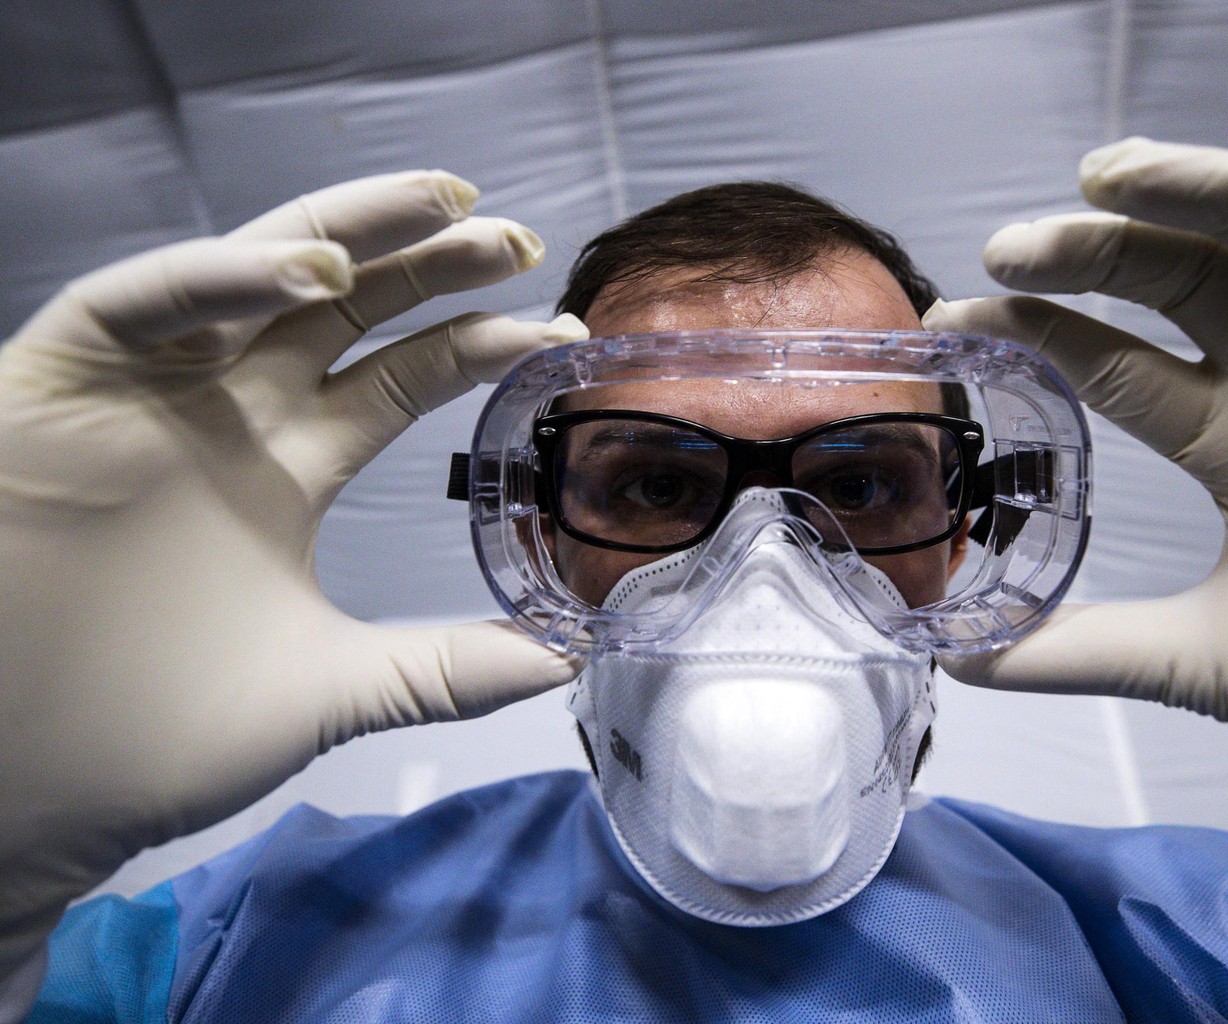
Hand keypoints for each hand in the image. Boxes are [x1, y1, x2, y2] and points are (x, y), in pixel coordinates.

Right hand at [0, 172, 587, 972]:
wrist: (23, 786)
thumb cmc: (153, 732)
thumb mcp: (330, 692)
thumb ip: (445, 670)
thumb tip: (566, 661)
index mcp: (288, 466)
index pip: (400, 377)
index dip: (478, 345)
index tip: (563, 334)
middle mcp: (228, 412)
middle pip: (345, 306)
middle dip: (431, 264)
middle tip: (519, 238)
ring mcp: (149, 389)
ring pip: (255, 272)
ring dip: (348, 231)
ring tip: (446, 204)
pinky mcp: (62, 379)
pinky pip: (146, 301)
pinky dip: (227, 278)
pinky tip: (315, 270)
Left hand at [925, 104, 1227, 901]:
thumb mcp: (1219, 664)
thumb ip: (1095, 652)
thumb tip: (966, 657)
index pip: (1119, 367)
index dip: (1038, 335)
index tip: (955, 320)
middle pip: (1186, 278)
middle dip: (1096, 252)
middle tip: (1011, 247)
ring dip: (1200, 193)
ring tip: (1110, 175)